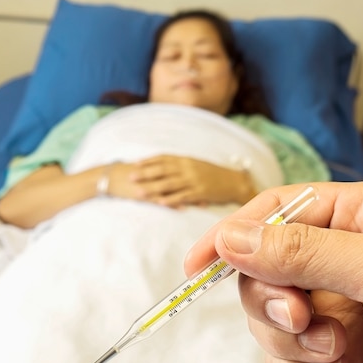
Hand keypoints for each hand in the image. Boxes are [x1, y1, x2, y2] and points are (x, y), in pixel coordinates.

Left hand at [116, 154, 253, 207]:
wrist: (233, 181)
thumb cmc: (213, 173)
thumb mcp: (196, 164)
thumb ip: (181, 163)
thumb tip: (165, 164)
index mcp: (186, 160)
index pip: (164, 158)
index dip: (149, 161)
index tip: (136, 163)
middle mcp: (188, 169)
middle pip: (162, 171)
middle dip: (145, 174)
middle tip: (130, 177)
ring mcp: (193, 181)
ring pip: (169, 185)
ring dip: (152, 189)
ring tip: (139, 193)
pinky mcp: (199, 193)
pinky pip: (182, 197)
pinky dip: (170, 200)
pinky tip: (160, 203)